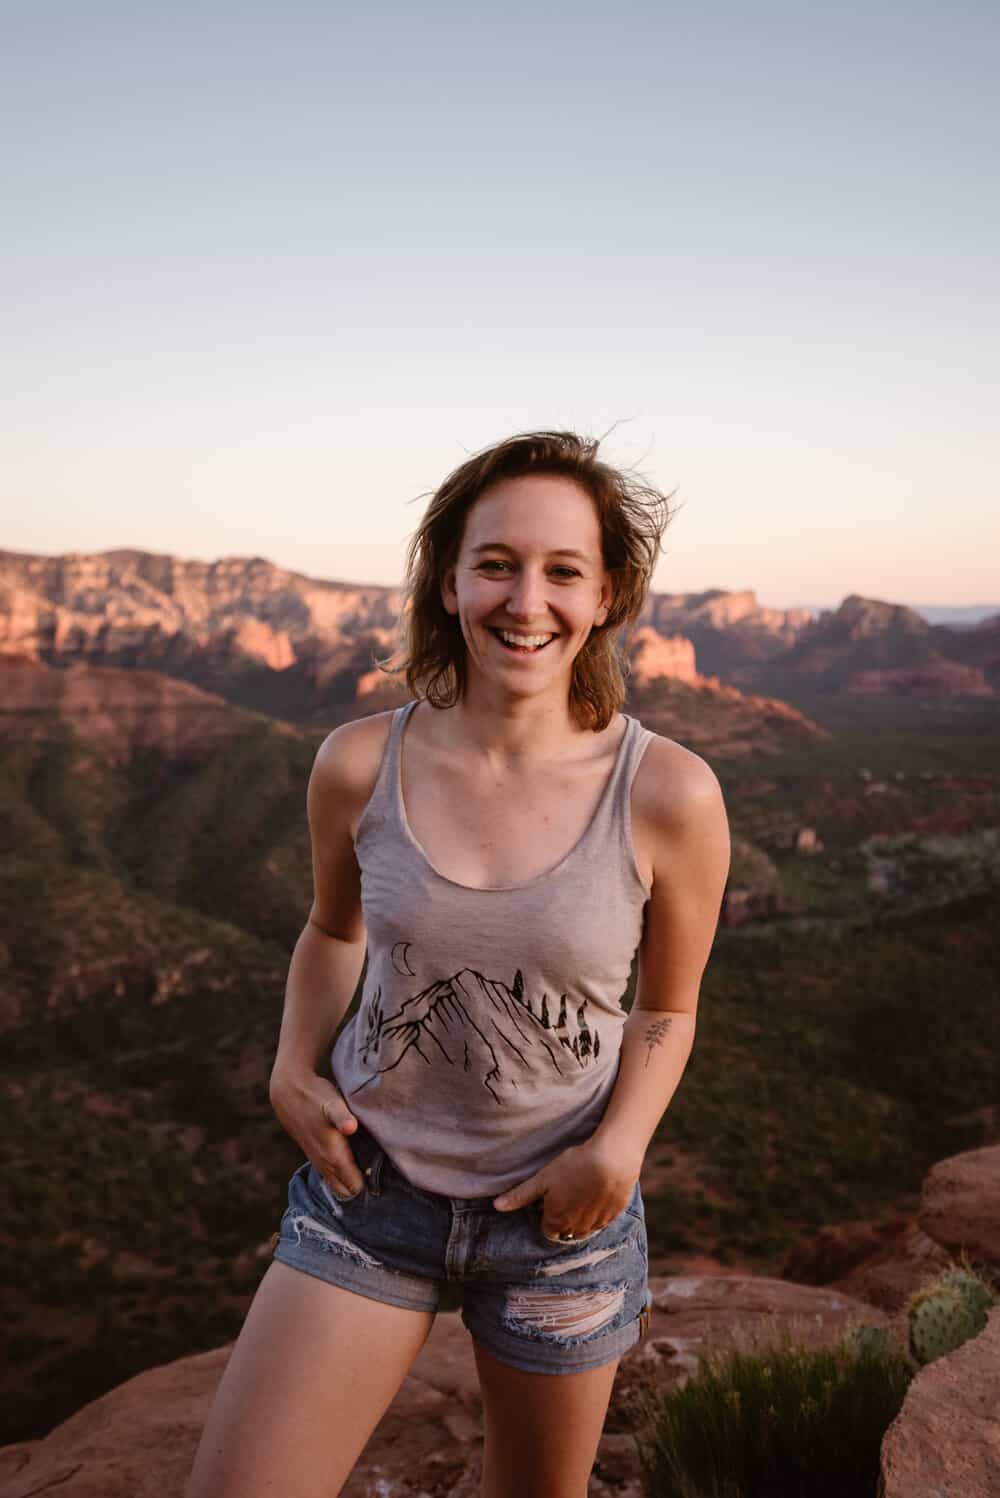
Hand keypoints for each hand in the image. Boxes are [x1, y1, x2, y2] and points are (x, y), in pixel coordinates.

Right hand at [269, 1067, 363, 1198]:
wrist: (289, 1094)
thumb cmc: (316, 1098)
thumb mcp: (332, 1104)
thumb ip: (342, 1117)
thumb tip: (351, 1127)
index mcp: (334, 1157)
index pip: (355, 1187)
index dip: (370, 1182)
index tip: (379, 1167)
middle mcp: (325, 1164)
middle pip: (347, 1191)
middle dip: (361, 1184)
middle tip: (374, 1165)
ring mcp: (318, 1162)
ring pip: (338, 1185)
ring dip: (351, 1179)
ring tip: (365, 1160)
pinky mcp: (315, 1156)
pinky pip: (330, 1176)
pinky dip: (342, 1173)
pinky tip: (351, 1155)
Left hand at [492, 1137, 637, 1239]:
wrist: (611, 1160)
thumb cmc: (574, 1166)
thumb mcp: (543, 1178)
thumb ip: (520, 1195)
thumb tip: (496, 1206)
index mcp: (556, 1221)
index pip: (548, 1231)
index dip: (547, 1215)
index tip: (550, 1200)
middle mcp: (576, 1229)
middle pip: (566, 1231)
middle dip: (563, 1218)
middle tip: (566, 1194)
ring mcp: (596, 1224)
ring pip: (585, 1228)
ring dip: (581, 1217)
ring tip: (582, 1192)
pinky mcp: (613, 1216)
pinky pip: (602, 1221)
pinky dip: (598, 1211)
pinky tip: (597, 1192)